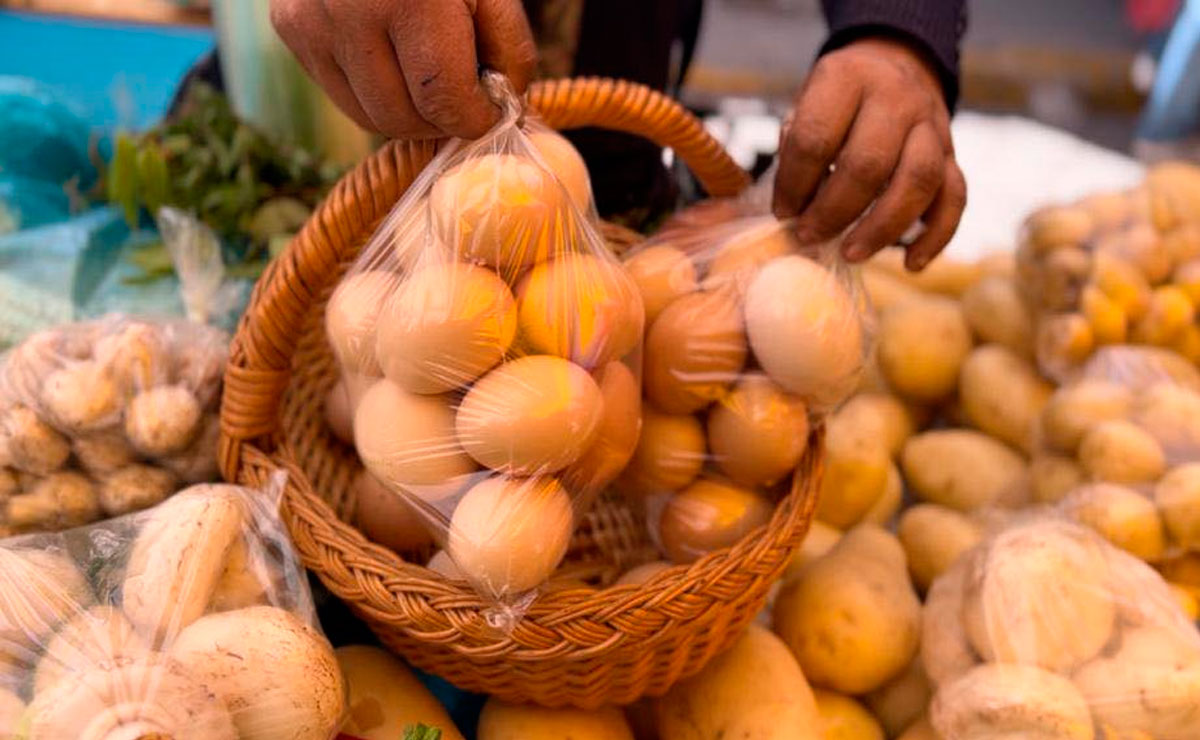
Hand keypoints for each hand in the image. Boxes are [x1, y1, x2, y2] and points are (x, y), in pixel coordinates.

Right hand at [270, 0, 537, 139]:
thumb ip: (506, 48)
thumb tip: (498, 110)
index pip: (440, 98)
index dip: (474, 119)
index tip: (492, 113)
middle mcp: (347, 12)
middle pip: (401, 117)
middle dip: (442, 122)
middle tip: (464, 100)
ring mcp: (309, 22)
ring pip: (367, 117)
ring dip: (409, 116)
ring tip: (433, 84)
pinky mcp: (289, 28)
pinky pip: (340, 94)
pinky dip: (375, 94)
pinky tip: (396, 61)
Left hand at [773, 38, 966, 269]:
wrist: (894, 65)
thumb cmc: (837, 101)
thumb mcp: (806, 104)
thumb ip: (796, 146)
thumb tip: (793, 207)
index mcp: (847, 78)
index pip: (816, 139)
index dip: (794, 184)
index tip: (783, 213)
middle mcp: (895, 96)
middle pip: (869, 164)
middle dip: (833, 211)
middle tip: (808, 236)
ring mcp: (931, 124)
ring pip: (918, 181)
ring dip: (882, 227)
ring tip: (850, 253)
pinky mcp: (952, 153)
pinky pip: (954, 197)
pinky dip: (935, 236)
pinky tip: (911, 264)